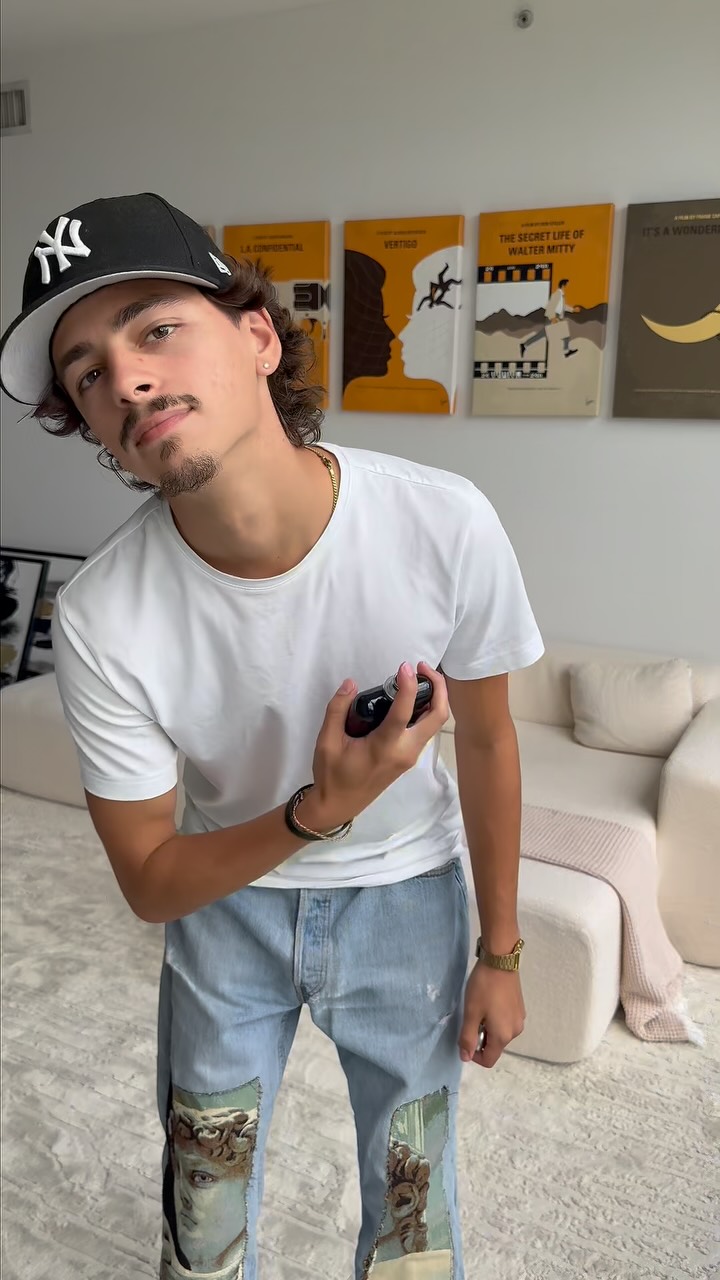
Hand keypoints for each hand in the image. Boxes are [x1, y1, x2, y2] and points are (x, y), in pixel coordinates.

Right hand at [301, 661, 448, 830]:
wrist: (338, 805)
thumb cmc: (332, 774)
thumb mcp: (326, 741)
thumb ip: (337, 709)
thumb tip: (350, 683)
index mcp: (385, 747)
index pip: (404, 712)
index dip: (409, 685)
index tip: (404, 666)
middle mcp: (405, 751)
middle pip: (437, 716)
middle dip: (437, 687)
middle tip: (421, 667)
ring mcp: (410, 756)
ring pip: (435, 723)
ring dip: (435, 697)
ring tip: (417, 677)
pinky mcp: (408, 757)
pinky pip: (426, 729)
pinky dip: (427, 709)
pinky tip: (410, 697)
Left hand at [458, 963, 525, 1068]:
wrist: (500, 960)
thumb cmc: (483, 988)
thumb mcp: (471, 1013)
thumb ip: (467, 1037)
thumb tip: (466, 1058)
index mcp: (503, 1036)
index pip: (489, 1060)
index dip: (474, 1055)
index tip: (465, 1038)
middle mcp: (515, 1031)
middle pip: (495, 1046)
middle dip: (481, 1039)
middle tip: (471, 1018)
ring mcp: (520, 1019)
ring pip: (501, 1034)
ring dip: (488, 1028)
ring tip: (480, 1008)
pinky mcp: (520, 1008)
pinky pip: (506, 1022)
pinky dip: (496, 1020)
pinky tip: (489, 1002)